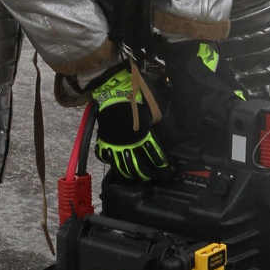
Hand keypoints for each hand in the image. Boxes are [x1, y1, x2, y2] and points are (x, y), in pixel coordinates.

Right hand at [90, 64, 167, 181]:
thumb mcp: (150, 111)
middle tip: (151, 179)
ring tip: (133, 178)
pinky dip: (109, 160)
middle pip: (138, 166)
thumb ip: (153, 124)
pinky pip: (104, 156)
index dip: (161, 166)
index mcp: (144, 136)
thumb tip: (157, 130)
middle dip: (146, 175)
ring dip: (129, 174)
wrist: (115, 90)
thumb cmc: (135, 98)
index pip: (155, 156)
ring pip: (122, 166)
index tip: (166, 173)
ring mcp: (114, 144)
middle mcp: (129, 144)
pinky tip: (113, 163)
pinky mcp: (103, 141)